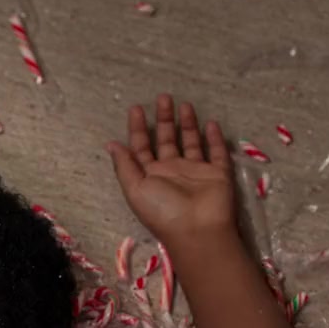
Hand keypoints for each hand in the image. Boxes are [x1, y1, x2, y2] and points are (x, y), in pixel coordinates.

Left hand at [106, 94, 236, 248]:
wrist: (197, 230)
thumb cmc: (163, 211)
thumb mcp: (135, 189)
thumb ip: (125, 166)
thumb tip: (111, 144)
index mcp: (150, 175)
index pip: (142, 147)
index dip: (138, 128)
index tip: (136, 108)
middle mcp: (172, 171)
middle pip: (167, 140)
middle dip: (164, 119)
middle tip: (163, 97)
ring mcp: (196, 171)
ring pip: (191, 142)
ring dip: (187, 124)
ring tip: (185, 104)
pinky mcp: (218, 173)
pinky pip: (216, 152)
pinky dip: (214, 138)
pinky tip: (210, 123)